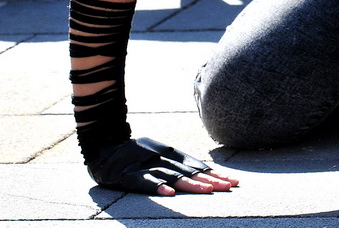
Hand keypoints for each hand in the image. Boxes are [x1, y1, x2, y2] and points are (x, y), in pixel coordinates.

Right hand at [88, 137, 238, 194]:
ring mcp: (146, 165)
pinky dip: (158, 187)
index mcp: (171, 153)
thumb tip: (205, 173)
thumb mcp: (160, 154)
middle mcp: (162, 158)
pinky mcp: (129, 175)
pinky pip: (145, 182)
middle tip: (229, 187)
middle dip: (211, 179)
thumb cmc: (136, 153)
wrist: (104, 145)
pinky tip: (170, 194)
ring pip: (172, 176)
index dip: (216, 174)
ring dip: (190, 184)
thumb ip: (179, 163)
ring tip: (207, 190)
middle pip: (190, 171)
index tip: (234, 182)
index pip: (197, 165)